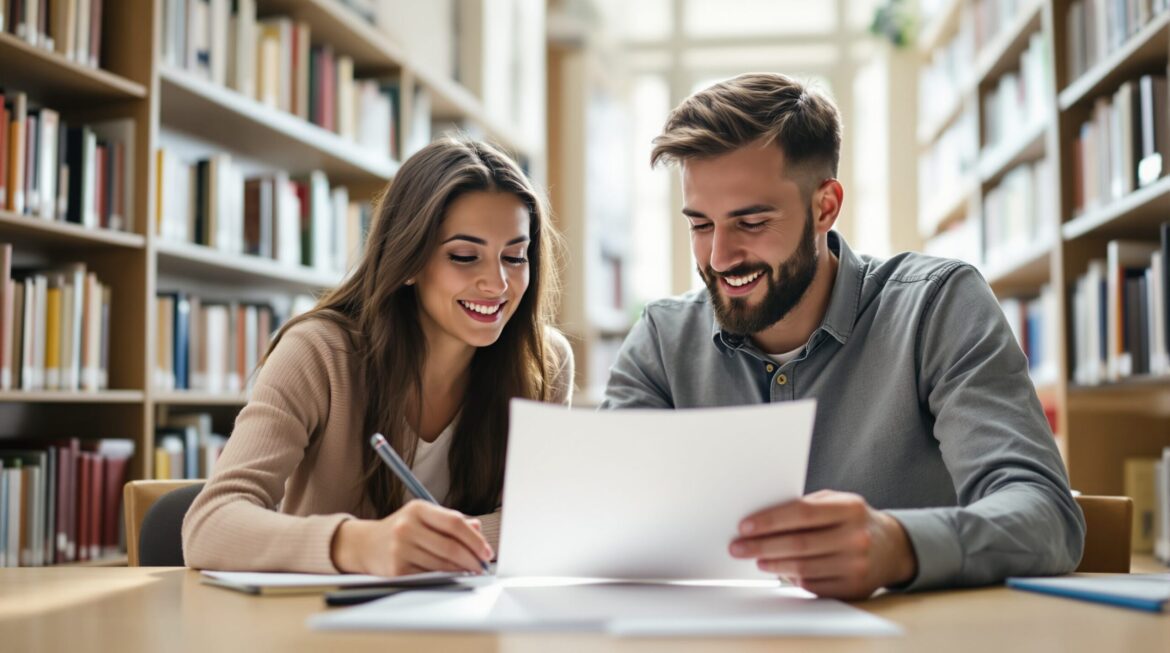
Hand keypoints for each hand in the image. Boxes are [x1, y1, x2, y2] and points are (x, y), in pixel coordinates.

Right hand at [331, 499, 492, 575]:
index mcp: (418, 509)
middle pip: (450, 546)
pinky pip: (429, 575)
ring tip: (470, 569)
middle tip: (482, 565)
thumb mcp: (424, 516)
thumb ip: (451, 521)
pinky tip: (451, 574)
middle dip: (472, 559)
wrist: (366, 544)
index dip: (475, 539)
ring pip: (442, 563)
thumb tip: (478, 530)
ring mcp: (400, 549)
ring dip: (461, 569)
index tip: (486, 551)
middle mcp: (407, 527)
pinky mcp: (397, 569)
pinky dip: (444, 576)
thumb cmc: (402, 529)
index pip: (454, 523)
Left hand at [729, 490, 916, 599]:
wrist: (891, 547)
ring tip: (756, 559)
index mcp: (851, 509)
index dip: (770, 520)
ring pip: (804, 568)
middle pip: (799, 544)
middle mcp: (856, 537)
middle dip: (762, 546)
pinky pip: (814, 586)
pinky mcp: (854, 589)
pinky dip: (792, 579)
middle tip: (738, 547)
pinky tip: (780, 572)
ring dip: (773, 564)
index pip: (803, 513)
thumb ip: (805, 506)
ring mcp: (857, 566)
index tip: (745, 526)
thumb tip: (762, 518)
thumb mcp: (836, 503)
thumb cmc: (852, 520)